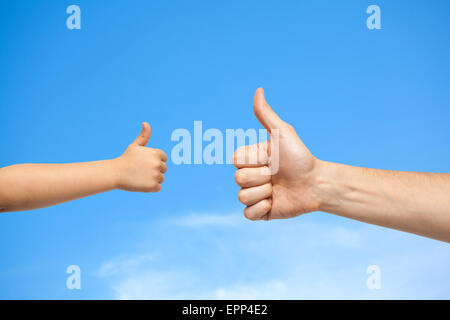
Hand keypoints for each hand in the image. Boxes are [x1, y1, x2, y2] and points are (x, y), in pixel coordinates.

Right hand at [114, 122, 167, 192]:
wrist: (115, 173)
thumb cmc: (125, 159)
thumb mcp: (135, 146)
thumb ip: (143, 136)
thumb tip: (146, 123)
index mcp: (156, 153)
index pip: (164, 158)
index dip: (154, 161)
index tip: (144, 163)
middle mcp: (157, 163)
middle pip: (163, 169)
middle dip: (154, 170)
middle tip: (141, 170)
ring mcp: (155, 175)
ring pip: (161, 179)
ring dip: (153, 179)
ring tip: (141, 176)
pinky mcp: (152, 186)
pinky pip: (158, 188)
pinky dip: (151, 188)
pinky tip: (141, 183)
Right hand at [233, 88, 321, 219]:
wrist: (316, 183)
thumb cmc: (300, 156)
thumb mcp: (282, 133)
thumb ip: (266, 114)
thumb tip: (259, 89)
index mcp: (251, 159)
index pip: (236, 161)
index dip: (254, 161)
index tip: (271, 158)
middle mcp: (250, 176)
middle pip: (238, 179)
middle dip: (261, 177)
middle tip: (277, 175)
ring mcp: (254, 195)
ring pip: (242, 196)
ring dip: (264, 193)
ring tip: (278, 189)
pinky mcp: (260, 212)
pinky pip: (247, 214)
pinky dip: (261, 209)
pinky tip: (275, 202)